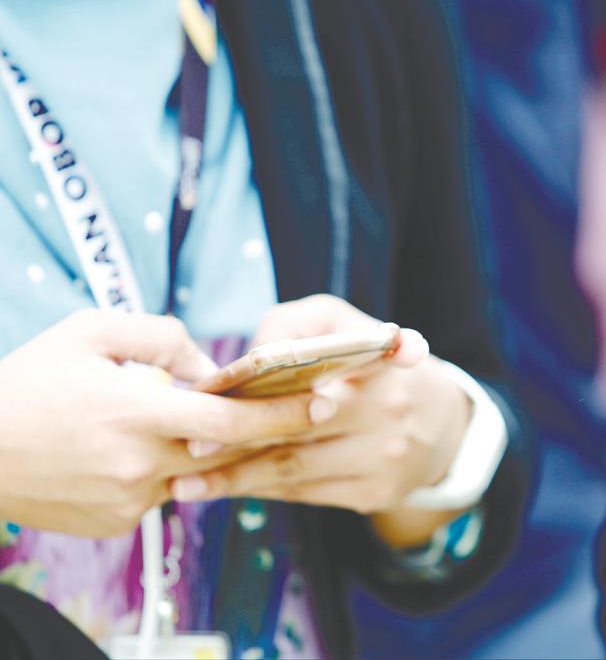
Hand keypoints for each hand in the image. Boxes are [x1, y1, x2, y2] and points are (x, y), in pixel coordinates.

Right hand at [0, 310, 316, 537]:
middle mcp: (140, 463)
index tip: (325, 401)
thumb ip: (163, 338)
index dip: (284, 412)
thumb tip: (211, 368)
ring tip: (158, 420)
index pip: (232, 419)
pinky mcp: (116, 524)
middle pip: (225, 450)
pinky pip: (159, 493)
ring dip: (196, 447)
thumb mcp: (92, 332)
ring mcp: (129, 500)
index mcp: (137, 412)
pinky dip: (158, 469)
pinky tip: (122, 449)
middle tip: (297, 409)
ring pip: (192, 471)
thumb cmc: (29, 381)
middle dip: (260, 430)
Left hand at [171, 296, 470, 544]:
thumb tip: (251, 358)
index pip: (322, 371)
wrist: (445, 425)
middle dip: (236, 442)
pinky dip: (264, 490)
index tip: (212, 398)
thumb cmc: (378, 365)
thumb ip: (298, 324)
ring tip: (186, 484)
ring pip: (295, 470)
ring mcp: (384, 460)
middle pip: (297, 430)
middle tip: (186, 448)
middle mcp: (387, 413)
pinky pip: (307, 493)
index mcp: (381, 364)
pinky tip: (227, 489)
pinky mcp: (376, 494)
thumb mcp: (347, 323)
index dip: (266, 386)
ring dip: (237, 478)